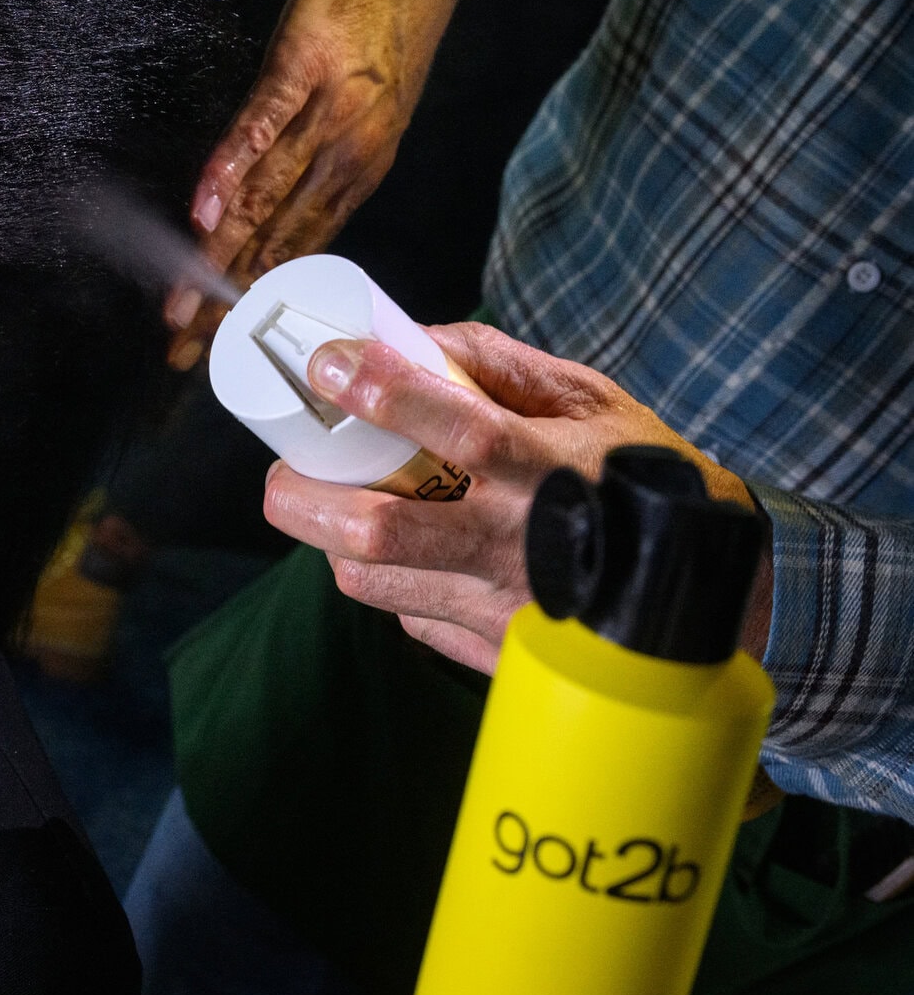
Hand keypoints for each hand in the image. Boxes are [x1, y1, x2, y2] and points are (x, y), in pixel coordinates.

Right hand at [165, 0, 472, 358]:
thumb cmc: (380, 32)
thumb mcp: (359, 112)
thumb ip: (314, 164)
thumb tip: (262, 210)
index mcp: (359, 174)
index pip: (300, 255)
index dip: (258, 306)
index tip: (221, 350)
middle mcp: (347, 156)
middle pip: (277, 246)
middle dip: (228, 308)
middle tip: (185, 355)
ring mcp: (324, 114)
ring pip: (265, 202)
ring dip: (218, 261)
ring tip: (180, 308)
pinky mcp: (301, 67)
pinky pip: (261, 129)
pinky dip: (230, 171)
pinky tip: (203, 213)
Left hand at [258, 322, 769, 672]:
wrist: (710, 593)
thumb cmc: (642, 478)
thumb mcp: (591, 401)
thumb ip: (499, 364)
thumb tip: (408, 336)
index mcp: (550, 470)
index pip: (457, 428)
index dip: (383, 392)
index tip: (328, 365)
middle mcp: (520, 544)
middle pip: (380, 532)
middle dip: (306, 499)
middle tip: (284, 472)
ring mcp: (503, 610)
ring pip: (376, 582)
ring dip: (330, 542)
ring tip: (334, 508)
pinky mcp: (496, 657)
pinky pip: (408, 617)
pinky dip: (387, 581)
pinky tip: (404, 554)